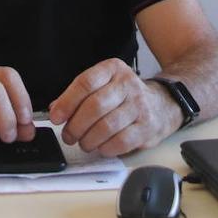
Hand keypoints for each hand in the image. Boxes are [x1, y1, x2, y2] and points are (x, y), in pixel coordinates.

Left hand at [48, 58, 178, 156]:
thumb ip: (78, 95)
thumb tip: (55, 109)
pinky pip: (121, 142)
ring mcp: (140, 106)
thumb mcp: (103, 85)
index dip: (67, 102)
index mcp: (113, 69)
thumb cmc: (124, 96)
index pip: (85, 83)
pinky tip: (101, 147)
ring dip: (88, 140)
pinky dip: (105, 148)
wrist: (162, 104)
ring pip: (106, 126)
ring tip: (83, 143)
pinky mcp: (147, 127)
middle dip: (76, 125)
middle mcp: (128, 84)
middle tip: (69, 135)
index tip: (56, 117)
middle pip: (95, 106)